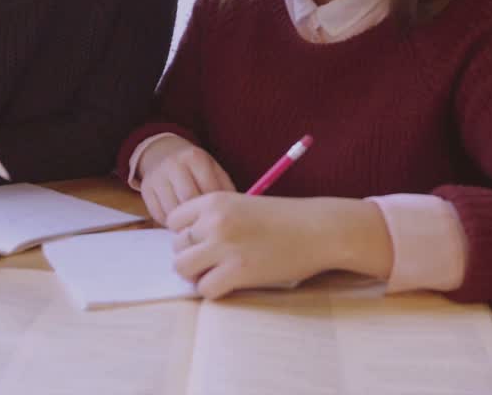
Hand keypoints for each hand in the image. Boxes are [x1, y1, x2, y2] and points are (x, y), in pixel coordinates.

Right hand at [137, 137, 234, 223]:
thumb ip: (225, 188)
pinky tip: (179, 221)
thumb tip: (235, 213)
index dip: (216, 210)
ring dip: (184, 223)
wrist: (162, 152)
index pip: (208, 191)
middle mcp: (174, 164)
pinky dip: (170, 223)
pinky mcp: (146, 189)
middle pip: (188, 200)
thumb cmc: (194, 167)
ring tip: (194, 227)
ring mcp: (157, 177)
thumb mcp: (213, 169)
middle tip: (207, 229)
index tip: (221, 220)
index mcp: (195, 157)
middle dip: (199, 218)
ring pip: (172, 210)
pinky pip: (158, 214)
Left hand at [167, 193, 393, 298]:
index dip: (186, 234)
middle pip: (176, 246)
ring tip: (218, 273)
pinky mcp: (238, 272)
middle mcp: (214, 221)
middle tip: (214, 261)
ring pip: (183, 268)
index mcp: (214, 200)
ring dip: (197, 275)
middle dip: (191, 256)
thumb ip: (214, 218)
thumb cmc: (284, 218)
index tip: (203, 241)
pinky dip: (214, 290)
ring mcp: (225, 247)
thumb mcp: (243, 204)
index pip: (173, 220)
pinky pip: (205, 289)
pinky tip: (231, 283)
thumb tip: (188, 242)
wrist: (318, 229)